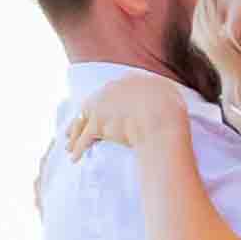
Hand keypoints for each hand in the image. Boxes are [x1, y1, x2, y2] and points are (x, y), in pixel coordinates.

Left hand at [59, 75, 195, 165]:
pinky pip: (83, 139)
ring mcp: (102, 106)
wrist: (162, 120)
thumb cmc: (171, 111)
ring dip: (74, 134)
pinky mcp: (97, 124)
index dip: (104, 102)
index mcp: (129, 81)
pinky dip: (77, 149)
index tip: (100, 111)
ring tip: (69, 146)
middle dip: (82, 117)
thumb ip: (161, 94)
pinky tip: (74, 158)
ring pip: (82, 121)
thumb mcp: (170, 94)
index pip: (110, 91)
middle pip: (91, 104)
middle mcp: (112, 89)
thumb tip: (165, 100)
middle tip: (74, 128)